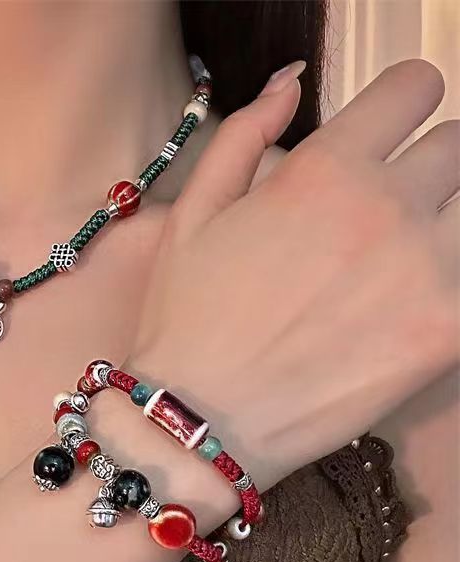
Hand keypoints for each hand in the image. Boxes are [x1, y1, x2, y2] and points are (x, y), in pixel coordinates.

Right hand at [131, 59, 458, 490]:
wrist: (199, 421)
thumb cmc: (188, 319)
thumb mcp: (192, 215)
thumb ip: (244, 134)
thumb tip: (291, 81)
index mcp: (326, 170)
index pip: (415, 87)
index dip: (398, 105)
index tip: (384, 134)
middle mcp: (389, 209)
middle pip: (458, 149)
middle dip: (421, 171)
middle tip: (378, 219)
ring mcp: (429, 273)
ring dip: (441, 227)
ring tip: (395, 269)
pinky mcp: (448, 333)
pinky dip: (445, 287)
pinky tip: (405, 312)